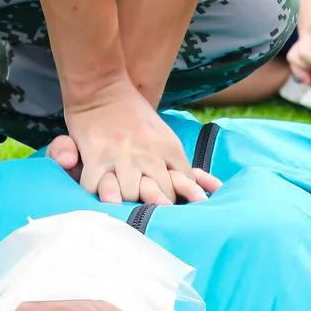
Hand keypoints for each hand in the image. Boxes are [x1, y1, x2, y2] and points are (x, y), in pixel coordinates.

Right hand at [61, 81, 220, 204]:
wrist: (103, 86)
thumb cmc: (135, 115)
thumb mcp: (165, 136)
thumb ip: (180, 165)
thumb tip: (213, 188)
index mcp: (168, 148)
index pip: (184, 183)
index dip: (186, 200)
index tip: (192, 216)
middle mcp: (148, 153)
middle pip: (160, 194)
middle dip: (161, 209)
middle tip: (161, 224)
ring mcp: (122, 155)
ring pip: (131, 194)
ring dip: (129, 205)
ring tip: (129, 217)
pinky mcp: (97, 156)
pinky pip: (98, 186)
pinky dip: (99, 195)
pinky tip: (101, 202)